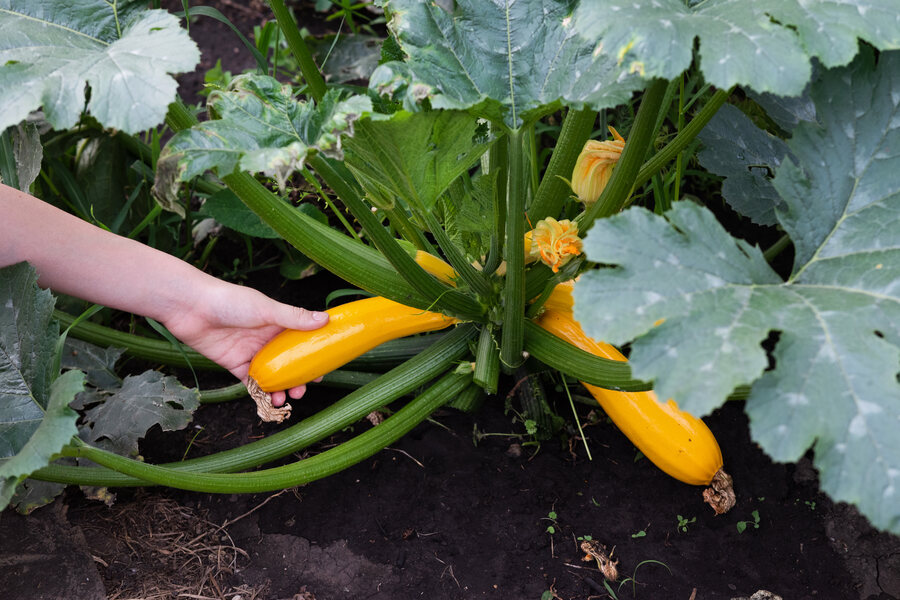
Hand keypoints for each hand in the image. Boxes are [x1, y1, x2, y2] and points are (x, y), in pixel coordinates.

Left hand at [161, 280, 328, 406]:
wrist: (192, 308)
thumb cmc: (231, 301)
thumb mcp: (267, 309)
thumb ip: (294, 317)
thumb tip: (325, 319)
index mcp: (278, 324)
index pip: (301, 342)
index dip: (312, 357)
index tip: (322, 371)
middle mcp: (267, 339)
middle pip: (288, 363)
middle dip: (297, 379)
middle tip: (302, 391)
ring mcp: (251, 353)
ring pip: (271, 376)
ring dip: (279, 389)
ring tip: (284, 399)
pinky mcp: (235, 364)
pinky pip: (251, 382)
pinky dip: (260, 393)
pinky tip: (267, 400)